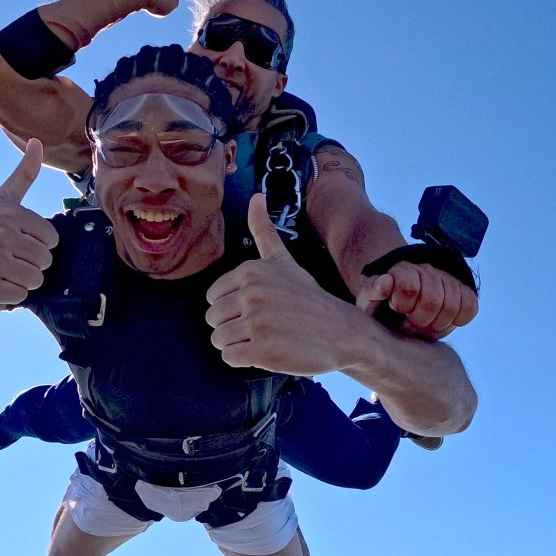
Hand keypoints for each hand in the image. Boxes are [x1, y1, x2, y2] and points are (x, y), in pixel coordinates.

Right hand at [0, 141, 56, 306]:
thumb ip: (22, 175)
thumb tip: (37, 142)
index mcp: (8, 214)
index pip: (51, 238)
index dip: (38, 244)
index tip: (18, 242)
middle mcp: (0, 235)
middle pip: (44, 261)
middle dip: (29, 263)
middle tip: (7, 258)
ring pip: (34, 280)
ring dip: (20, 280)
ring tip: (0, 270)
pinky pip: (18, 296)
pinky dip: (8, 294)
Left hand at [206, 195, 368, 374]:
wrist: (343, 332)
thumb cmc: (309, 299)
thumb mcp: (284, 261)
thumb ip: (264, 231)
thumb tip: (256, 196)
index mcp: (251, 270)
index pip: (212, 297)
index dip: (233, 308)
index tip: (260, 308)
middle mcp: (251, 293)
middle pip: (213, 319)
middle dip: (234, 327)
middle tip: (264, 326)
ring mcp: (257, 322)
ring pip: (219, 339)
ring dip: (238, 344)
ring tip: (266, 338)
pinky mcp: (262, 350)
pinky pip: (229, 357)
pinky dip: (244, 359)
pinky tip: (268, 351)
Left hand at [358, 262, 478, 339]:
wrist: (397, 302)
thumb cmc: (381, 308)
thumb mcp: (368, 302)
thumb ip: (372, 292)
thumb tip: (386, 282)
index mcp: (401, 270)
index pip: (410, 286)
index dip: (403, 304)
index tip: (396, 311)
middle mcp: (426, 270)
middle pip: (433, 299)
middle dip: (421, 320)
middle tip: (410, 324)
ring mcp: (446, 279)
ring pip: (454, 303)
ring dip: (439, 322)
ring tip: (425, 325)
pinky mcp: (462, 291)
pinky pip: (470, 306)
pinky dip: (459, 318)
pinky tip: (443, 322)